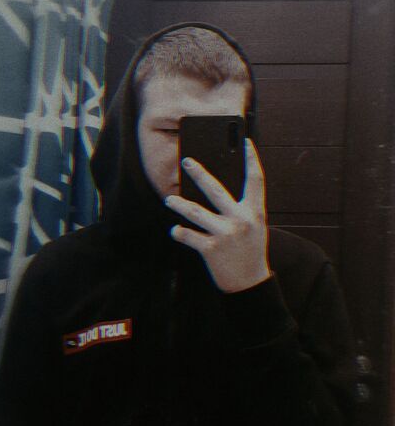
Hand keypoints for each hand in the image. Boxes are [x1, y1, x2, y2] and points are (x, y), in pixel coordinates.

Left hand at [165, 138, 270, 292]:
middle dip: (200, 174)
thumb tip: (216, 192)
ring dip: (179, 205)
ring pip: (196, 212)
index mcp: (255, 212)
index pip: (256, 180)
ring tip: (169, 200)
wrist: (250, 283)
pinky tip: (174, 230)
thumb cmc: (250, 251)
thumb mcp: (255, 227)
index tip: (245, 142)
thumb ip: (242, 210)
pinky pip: (188, 236)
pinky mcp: (210, 249)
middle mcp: (241, 220)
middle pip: (216, 190)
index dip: (252, 159)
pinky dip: (179, 232)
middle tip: (186, 161)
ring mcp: (225, 234)